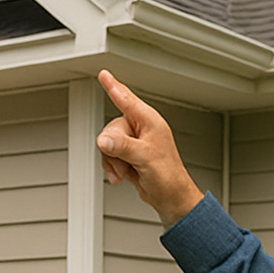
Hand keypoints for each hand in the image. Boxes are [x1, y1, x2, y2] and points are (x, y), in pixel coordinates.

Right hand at [96, 70, 203, 226]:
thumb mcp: (145, 158)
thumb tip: (104, 140)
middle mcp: (141, 129)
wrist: (169, 197)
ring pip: (107, 144)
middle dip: (113, 149)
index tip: (104, 74)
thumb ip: (123, 147)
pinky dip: (112, 167)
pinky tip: (123, 176)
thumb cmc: (168, 176)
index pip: (127, 100)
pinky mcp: (127, 155)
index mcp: (150, 122)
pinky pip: (108, 155)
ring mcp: (133, 142)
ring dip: (113, 161)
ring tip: (127, 171)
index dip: (113, 86)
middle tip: (127, 162)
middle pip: (111, 129)